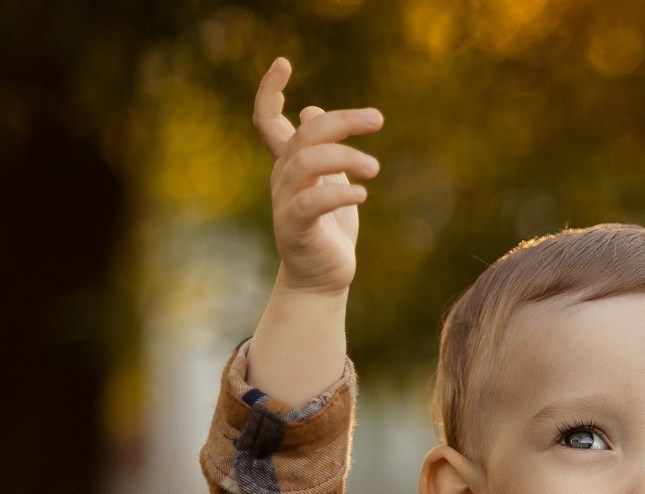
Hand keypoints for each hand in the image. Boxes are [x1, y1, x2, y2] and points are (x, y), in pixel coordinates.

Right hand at [252, 58, 382, 296]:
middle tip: (378, 119)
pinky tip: (363, 193)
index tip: (283, 63)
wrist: (322, 280)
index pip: (266, 119)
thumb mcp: (329, 182)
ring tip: (375, 168)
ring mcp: (286, 202)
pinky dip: (339, 193)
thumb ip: (323, 148)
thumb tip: (313, 107)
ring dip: (346, 157)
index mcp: (289, 164)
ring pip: (308, 162)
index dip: (268, 89)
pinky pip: (313, 202)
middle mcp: (282, 178)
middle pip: (305, 133)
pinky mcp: (296, 228)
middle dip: (342, 120)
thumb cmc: (329, 231)